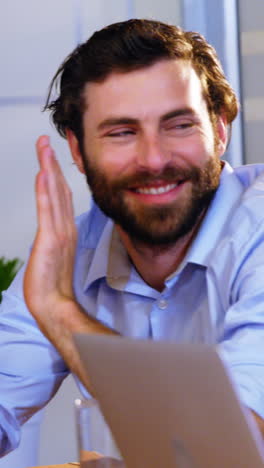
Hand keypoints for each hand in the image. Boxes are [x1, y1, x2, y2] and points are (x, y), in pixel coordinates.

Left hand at [24, 135, 76, 332]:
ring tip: (45, 147)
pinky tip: (44, 174)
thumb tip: (56, 231)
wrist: (53, 304)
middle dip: (52, 163)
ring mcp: (59, 232)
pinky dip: (47, 191)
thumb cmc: (52, 285)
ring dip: (49, 169)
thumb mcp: (55, 257)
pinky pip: (48, 211)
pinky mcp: (49, 240)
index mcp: (66, 230)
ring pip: (54, 194)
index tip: (51, 157)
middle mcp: (65, 227)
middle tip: (46, 141)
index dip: (57, 174)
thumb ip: (57, 240)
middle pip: (59, 189)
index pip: (62, 197)